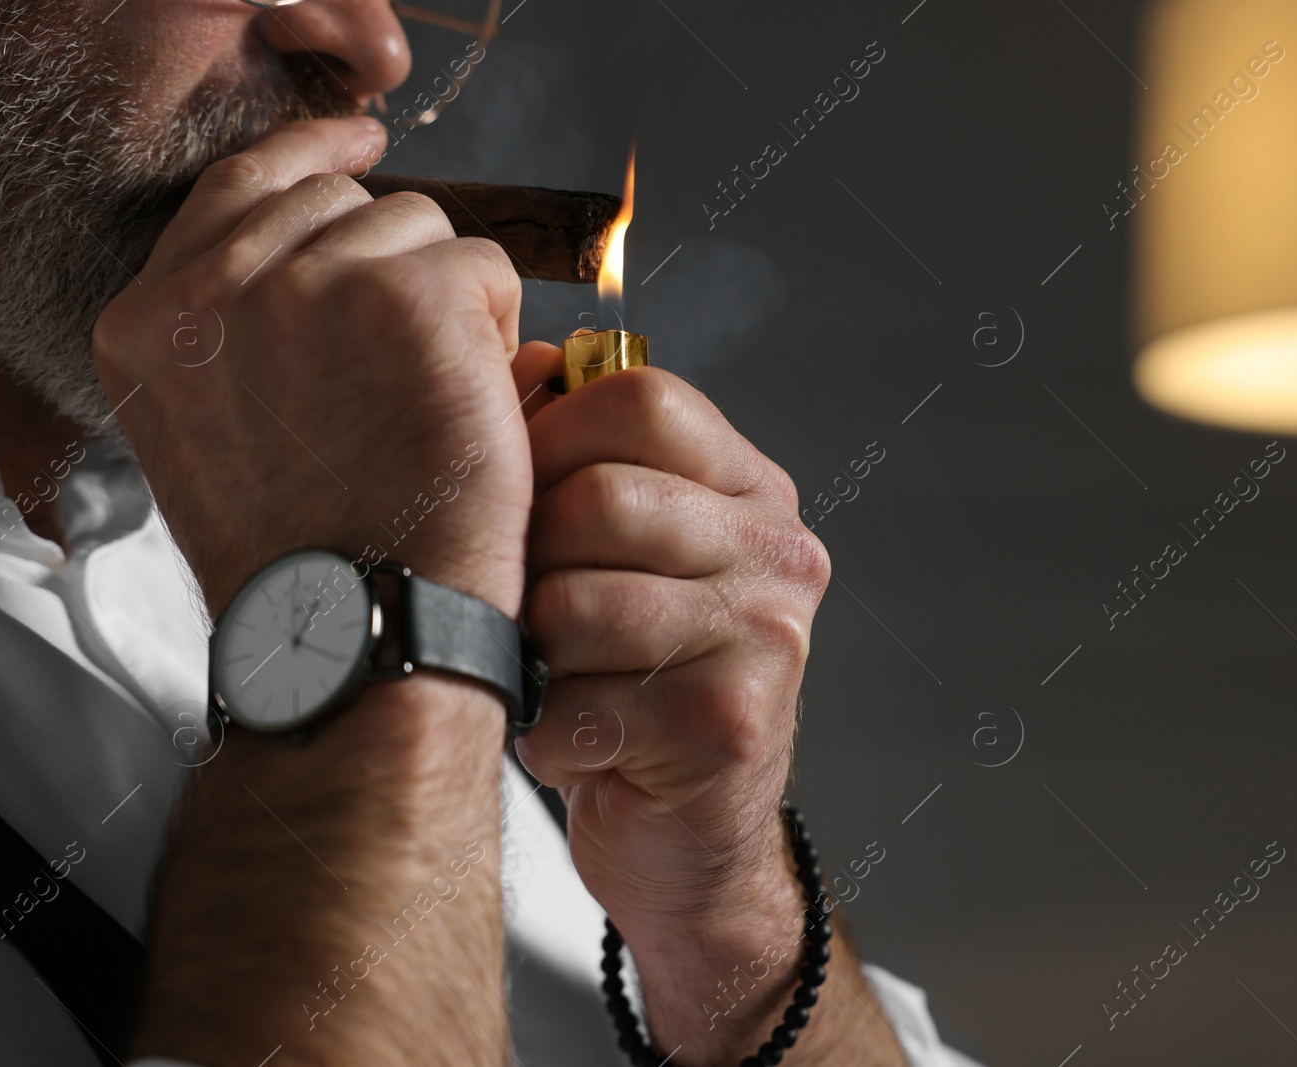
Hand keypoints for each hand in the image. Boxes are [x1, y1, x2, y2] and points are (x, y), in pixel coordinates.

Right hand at [109, 118, 528, 1066]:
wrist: (362, 630)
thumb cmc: (316, 558)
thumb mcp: (225, 433)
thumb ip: (244, 327)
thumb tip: (327, 237)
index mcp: (150, 322)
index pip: (237, 189)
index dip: (309, 158)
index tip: (361, 145)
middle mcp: (212, 287)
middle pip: (338, 199)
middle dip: (393, 264)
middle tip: (415, 362)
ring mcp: (307, 282)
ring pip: (418, 226)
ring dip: (449, 303)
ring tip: (432, 406)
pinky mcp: (407, 294)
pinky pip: (483, 263)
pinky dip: (498, 327)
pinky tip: (472, 404)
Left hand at [511, 352, 832, 1056]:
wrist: (689, 834)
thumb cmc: (628, 680)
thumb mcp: (609, 550)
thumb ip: (572, 452)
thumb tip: (517, 363)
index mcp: (751, 488)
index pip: (641, 399)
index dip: (548, 437)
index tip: (521, 495)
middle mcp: (779, 551)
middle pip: (601, 498)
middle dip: (530, 560)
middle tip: (527, 609)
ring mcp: (766, 638)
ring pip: (578, 603)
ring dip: (535, 654)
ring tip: (554, 676)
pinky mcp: (733, 725)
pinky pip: (582, 702)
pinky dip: (547, 732)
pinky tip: (577, 740)